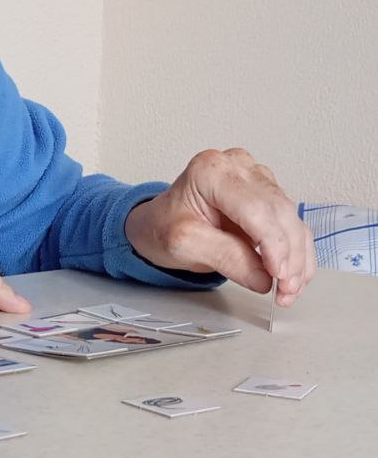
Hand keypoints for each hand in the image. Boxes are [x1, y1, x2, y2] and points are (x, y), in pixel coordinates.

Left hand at [124, 148, 315, 304]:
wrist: (159, 222)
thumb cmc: (164, 225)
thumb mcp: (183, 244)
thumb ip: (224, 257)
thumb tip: (263, 277)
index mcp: (211, 171)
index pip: (255, 207)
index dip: (273, 243)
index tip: (278, 274)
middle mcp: (238, 167)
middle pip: (279, 212)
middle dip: (289, 256)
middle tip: (285, 290)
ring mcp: (256, 179)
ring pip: (292, 220)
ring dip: (298, 259)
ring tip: (288, 291)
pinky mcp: (268, 196)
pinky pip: (292, 225)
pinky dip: (297, 255)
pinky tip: (295, 278)